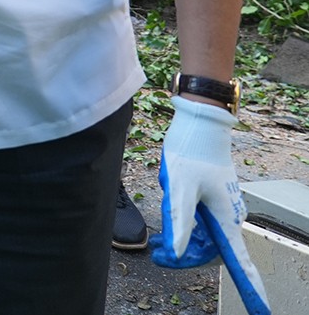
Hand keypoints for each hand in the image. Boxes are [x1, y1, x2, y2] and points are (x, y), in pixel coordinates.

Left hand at [153, 96, 269, 313]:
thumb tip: (179, 252)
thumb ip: (179, 220)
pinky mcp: (210, 201)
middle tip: (157, 256)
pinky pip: (199, 226)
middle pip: (211, 253)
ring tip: (157, 246)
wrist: (197, 124)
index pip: (241, 263)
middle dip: (186, 260)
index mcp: (226, 219)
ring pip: (203, 240)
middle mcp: (227, 218)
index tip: (264, 313)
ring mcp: (219, 210)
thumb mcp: (179, 187)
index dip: (252, 290)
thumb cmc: (191, 152)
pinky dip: (184, 232)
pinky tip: (165, 230)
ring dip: (182, 247)